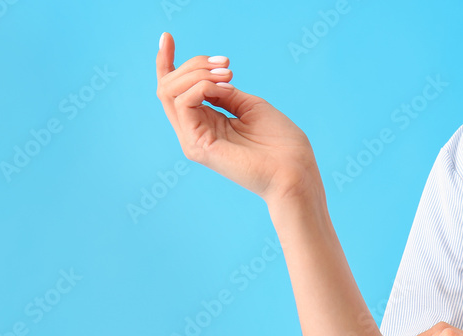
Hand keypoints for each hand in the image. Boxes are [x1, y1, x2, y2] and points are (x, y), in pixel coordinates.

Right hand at [155, 32, 322, 204]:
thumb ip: (224, 92)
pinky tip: (224, 88)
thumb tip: (207, 77)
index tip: (167, 36)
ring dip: (198, 73)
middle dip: (193, 64)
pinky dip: (201, 87)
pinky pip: (184, 103)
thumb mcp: (250, 106)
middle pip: (168, 87)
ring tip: (229, 74)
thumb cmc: (281, 143)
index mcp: (207, 123)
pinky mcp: (198, 146)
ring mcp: (193, 140)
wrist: (295, 172)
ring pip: (170, 92)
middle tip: (227, 64)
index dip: (168, 62)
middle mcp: (195, 132)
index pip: (175, 91)